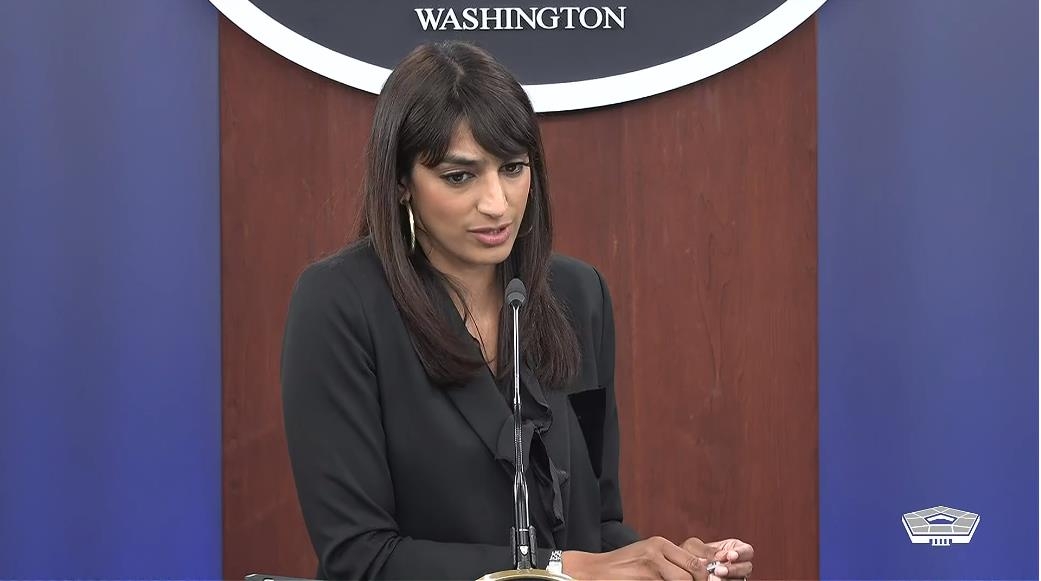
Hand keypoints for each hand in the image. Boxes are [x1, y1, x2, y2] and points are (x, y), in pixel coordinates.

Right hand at [563, 536, 710, 579]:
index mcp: (660, 544)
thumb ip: (670, 560)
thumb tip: (699, 572)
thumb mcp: (648, 554)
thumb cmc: (623, 566)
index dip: (705, 577)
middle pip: (692, 574)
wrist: (594, 571)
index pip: (694, 563)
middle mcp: (655, 553)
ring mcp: (648, 569)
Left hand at [679, 537, 753, 579]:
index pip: (747, 551)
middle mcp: (737, 564)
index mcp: (734, 549)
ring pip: (740, 579)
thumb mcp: (694, 547)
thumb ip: (707, 549)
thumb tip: (720, 556)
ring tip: (713, 578)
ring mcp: (733, 577)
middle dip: (734, 569)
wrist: (682, 569)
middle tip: (718, 570)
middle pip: (747, 567)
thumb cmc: (689, 555)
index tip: (729, 556)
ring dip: (728, 579)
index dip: (741, 554)